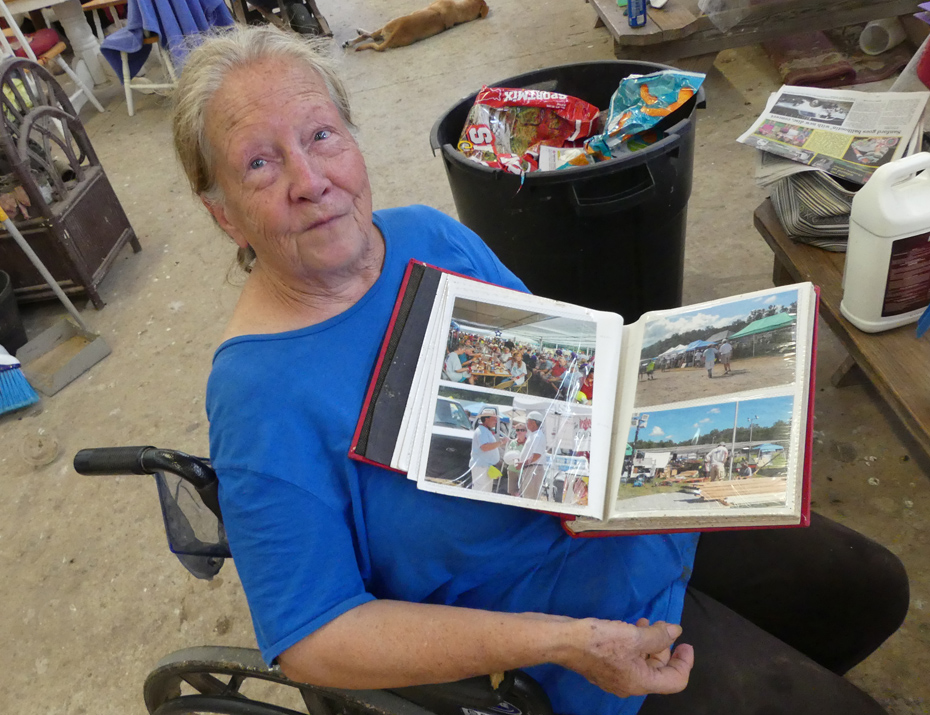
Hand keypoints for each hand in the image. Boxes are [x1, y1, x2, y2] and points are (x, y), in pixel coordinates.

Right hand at [559, 617, 692, 697]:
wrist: (563, 641)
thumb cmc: (600, 641)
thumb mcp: (634, 636)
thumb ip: (658, 635)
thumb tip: (675, 632)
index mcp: (641, 682)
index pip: (675, 680)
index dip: (685, 662)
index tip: (685, 643)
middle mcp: (630, 684)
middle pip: (659, 670)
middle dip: (665, 647)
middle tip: (662, 626)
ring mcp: (615, 676)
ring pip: (643, 662)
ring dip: (650, 643)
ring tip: (647, 622)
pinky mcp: (604, 666)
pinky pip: (628, 658)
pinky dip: (635, 644)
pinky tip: (630, 627)